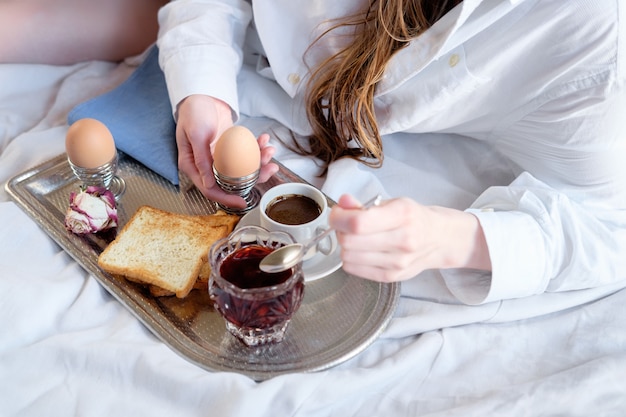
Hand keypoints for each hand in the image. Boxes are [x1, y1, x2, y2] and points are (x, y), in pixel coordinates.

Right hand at [176, 95, 277, 207]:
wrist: (201, 94)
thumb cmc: (193, 112)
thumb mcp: (196, 135)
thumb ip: (202, 160)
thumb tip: (209, 185)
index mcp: (193, 167)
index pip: (210, 190)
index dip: (227, 198)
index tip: (243, 202)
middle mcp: (207, 166)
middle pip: (232, 181)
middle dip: (253, 177)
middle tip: (270, 168)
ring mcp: (219, 158)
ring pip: (242, 169)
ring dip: (259, 162)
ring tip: (269, 150)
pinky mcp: (230, 149)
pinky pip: (245, 155)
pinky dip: (256, 149)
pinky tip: (264, 140)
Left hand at [328, 194, 490, 282]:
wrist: (439, 239)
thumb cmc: (414, 218)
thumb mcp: (392, 203)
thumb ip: (363, 205)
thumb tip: (342, 202)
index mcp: (403, 215)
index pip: (358, 223)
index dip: (339, 218)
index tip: (337, 214)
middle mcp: (403, 240)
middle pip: (350, 242)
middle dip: (341, 231)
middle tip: (347, 225)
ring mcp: (398, 262)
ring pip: (349, 257)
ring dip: (346, 246)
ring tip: (357, 238)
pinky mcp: (391, 276)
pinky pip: (354, 269)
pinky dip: (351, 258)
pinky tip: (362, 250)